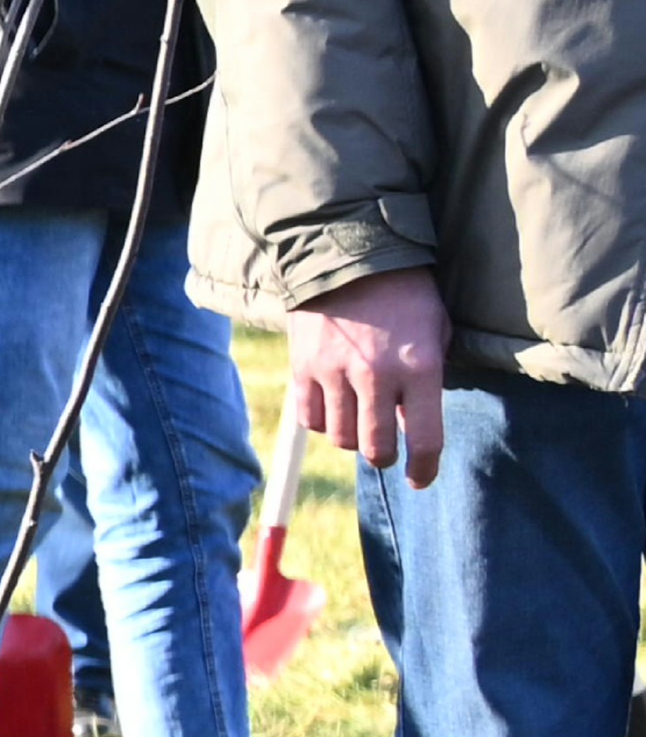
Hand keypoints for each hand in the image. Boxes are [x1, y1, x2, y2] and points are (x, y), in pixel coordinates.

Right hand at [297, 271, 452, 487]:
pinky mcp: (303, 368)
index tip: (420, 479)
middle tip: (386, 452)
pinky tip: (333, 407)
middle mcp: (376, 375)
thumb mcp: (433, 333)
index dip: (424, 468)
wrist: (349, 257)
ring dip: (353, 437)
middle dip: (384, 457)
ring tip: (359, 422)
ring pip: (341, 437)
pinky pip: (311, 418)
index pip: (424, 439)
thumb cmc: (405, 295)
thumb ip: (426, 381)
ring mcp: (335, 373)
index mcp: (419, 367)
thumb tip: (410, 425)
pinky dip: (323, 421)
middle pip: (376, 447)